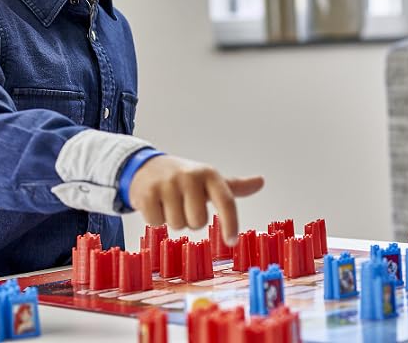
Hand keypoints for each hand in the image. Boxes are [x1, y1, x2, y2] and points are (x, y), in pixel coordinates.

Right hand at [128, 154, 263, 245]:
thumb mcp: (208, 180)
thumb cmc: (184, 178)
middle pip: (198, 222)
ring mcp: (167, 184)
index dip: (231, 224)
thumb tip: (261, 181)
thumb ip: (234, 187)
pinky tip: (155, 204)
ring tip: (169, 203)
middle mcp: (189, 176)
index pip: (226, 202)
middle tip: (185, 206)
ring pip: (178, 225)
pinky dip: (155, 219)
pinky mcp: (146, 193)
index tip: (232, 241)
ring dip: (174, 220)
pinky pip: (157, 223)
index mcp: (209, 174)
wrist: (146, 167)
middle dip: (192, 221)